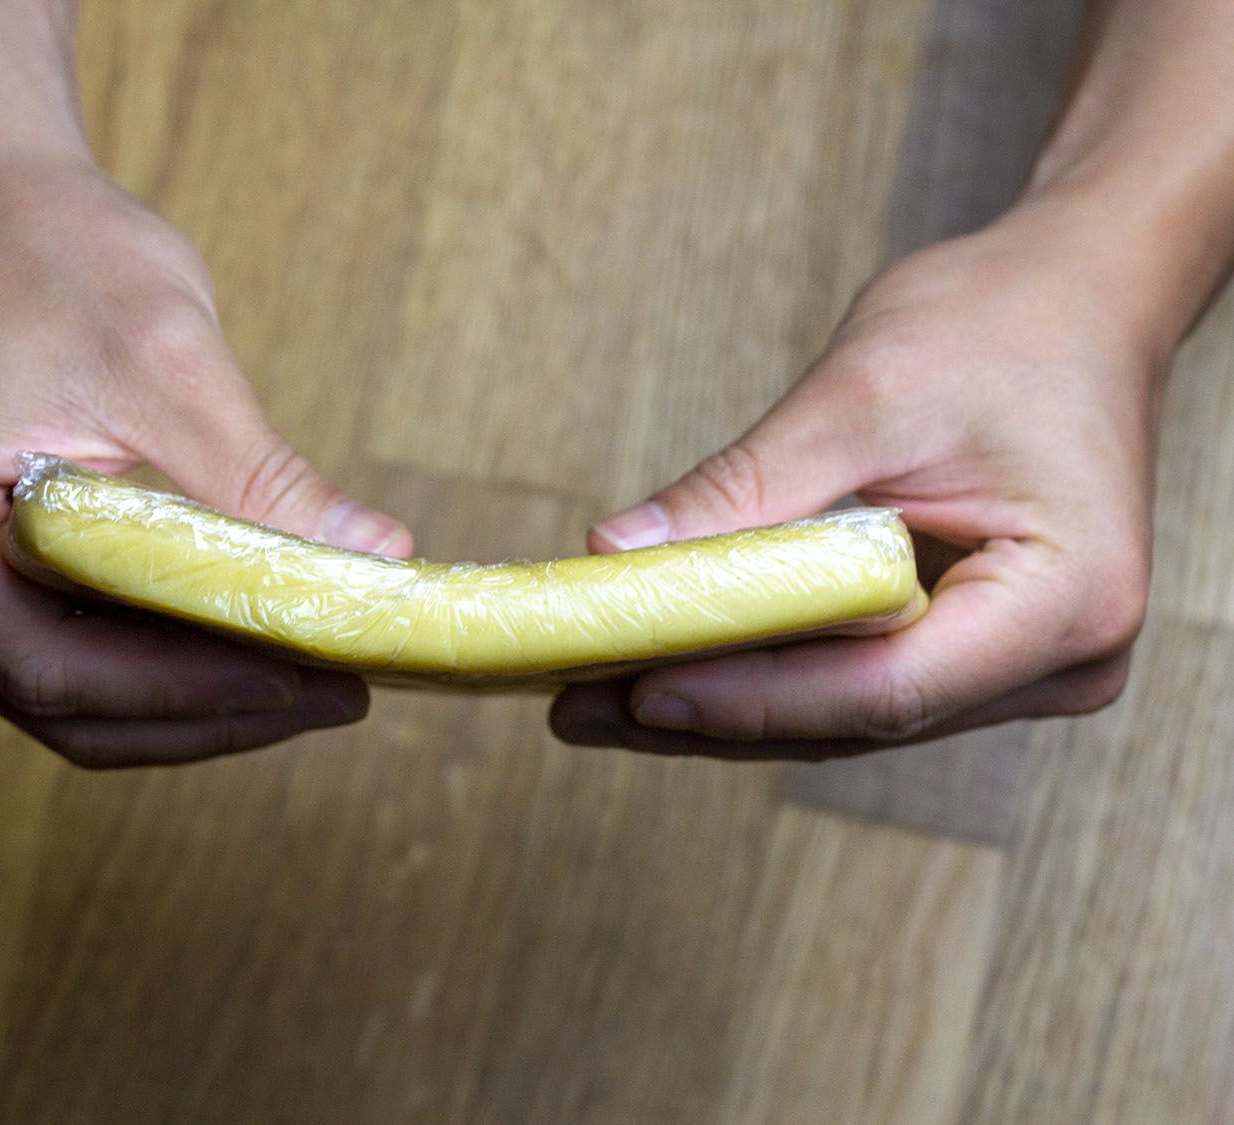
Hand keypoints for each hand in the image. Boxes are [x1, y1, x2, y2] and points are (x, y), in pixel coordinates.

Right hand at [0, 158, 411, 765]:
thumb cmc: (64, 263)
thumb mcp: (172, 367)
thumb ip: (266, 483)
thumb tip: (384, 563)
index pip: (55, 666)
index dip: (192, 691)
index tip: (310, 680)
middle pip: (67, 703)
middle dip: (210, 710)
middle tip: (338, 692)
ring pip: (78, 696)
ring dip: (198, 699)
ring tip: (316, 674)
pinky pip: (79, 651)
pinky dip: (169, 661)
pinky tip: (259, 643)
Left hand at [552, 201, 1162, 757]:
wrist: (1079, 299)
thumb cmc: (999, 324)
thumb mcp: (863, 394)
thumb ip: (745, 489)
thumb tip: (616, 556)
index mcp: (1065, 600)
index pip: (884, 687)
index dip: (747, 697)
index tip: (632, 687)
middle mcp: (1058, 662)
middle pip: (854, 717)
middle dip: (709, 712)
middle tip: (577, 707)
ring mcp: (1021, 669)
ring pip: (844, 714)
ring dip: (721, 703)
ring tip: (596, 696)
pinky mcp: (975, 652)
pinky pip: (853, 681)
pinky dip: (761, 672)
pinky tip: (670, 663)